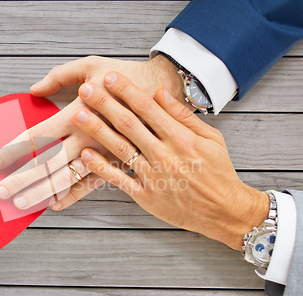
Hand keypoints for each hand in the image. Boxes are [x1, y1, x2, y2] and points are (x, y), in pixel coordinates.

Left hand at [0, 55, 184, 210]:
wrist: (164, 91)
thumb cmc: (126, 76)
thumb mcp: (91, 66)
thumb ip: (59, 77)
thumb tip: (33, 90)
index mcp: (78, 113)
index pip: (38, 136)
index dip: (15, 149)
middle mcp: (87, 138)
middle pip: (47, 163)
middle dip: (22, 179)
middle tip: (0, 191)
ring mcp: (102, 154)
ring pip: (66, 179)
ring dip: (41, 192)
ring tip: (21, 203)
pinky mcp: (116, 163)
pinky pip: (91, 185)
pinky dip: (71, 196)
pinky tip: (54, 204)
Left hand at [71, 71, 268, 249]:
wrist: (224, 210)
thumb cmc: (218, 172)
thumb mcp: (210, 138)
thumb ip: (183, 116)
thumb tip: (159, 93)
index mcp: (181, 138)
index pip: (148, 108)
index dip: (126, 91)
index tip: (110, 77)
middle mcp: (164, 154)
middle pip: (129, 124)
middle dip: (105, 104)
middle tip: (86, 89)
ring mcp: (153, 176)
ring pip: (120, 149)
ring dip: (97, 130)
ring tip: (79, 115)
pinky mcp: (146, 196)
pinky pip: (119, 180)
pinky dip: (101, 167)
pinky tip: (85, 154)